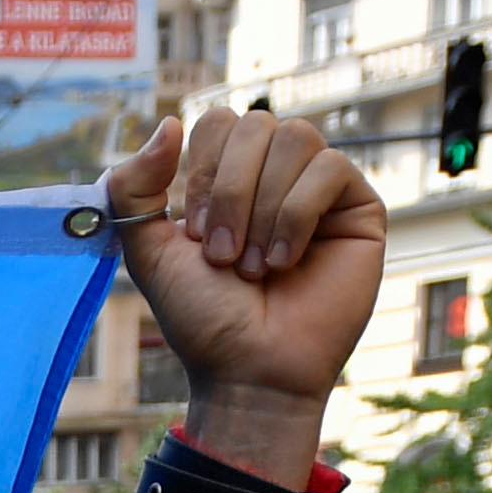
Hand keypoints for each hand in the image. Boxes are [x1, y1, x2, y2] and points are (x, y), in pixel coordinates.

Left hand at [102, 106, 387, 426]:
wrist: (248, 370)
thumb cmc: (204, 319)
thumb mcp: (149, 251)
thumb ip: (133, 186)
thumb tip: (167, 122)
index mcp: (231, 177)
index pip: (220, 122)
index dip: (205, 171)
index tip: (197, 236)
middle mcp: (276, 175)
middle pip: (255, 124)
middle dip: (232, 192)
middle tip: (224, 257)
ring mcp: (320, 188)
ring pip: (295, 138)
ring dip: (263, 208)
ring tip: (255, 267)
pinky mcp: (358, 207)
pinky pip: (330, 167)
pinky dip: (297, 215)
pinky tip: (286, 262)